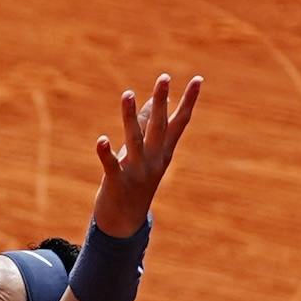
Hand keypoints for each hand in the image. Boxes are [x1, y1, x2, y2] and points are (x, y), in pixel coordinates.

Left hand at [91, 71, 200, 232]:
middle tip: (164, 77)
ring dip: (131, 117)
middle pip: (159, 127)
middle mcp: (154, 160)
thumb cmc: (136, 182)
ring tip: (127, 93)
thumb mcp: (146, 154)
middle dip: (161, 102)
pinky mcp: (117, 183)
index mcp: (163, 152)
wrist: (125, 223)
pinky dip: (106, 154)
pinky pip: (111, 166)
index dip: (189, 101)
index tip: (198, 79)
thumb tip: (154, 99)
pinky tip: (102, 140)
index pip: (179, 122)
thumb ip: (148, 126)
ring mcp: (137, 172)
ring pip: (134, 140)